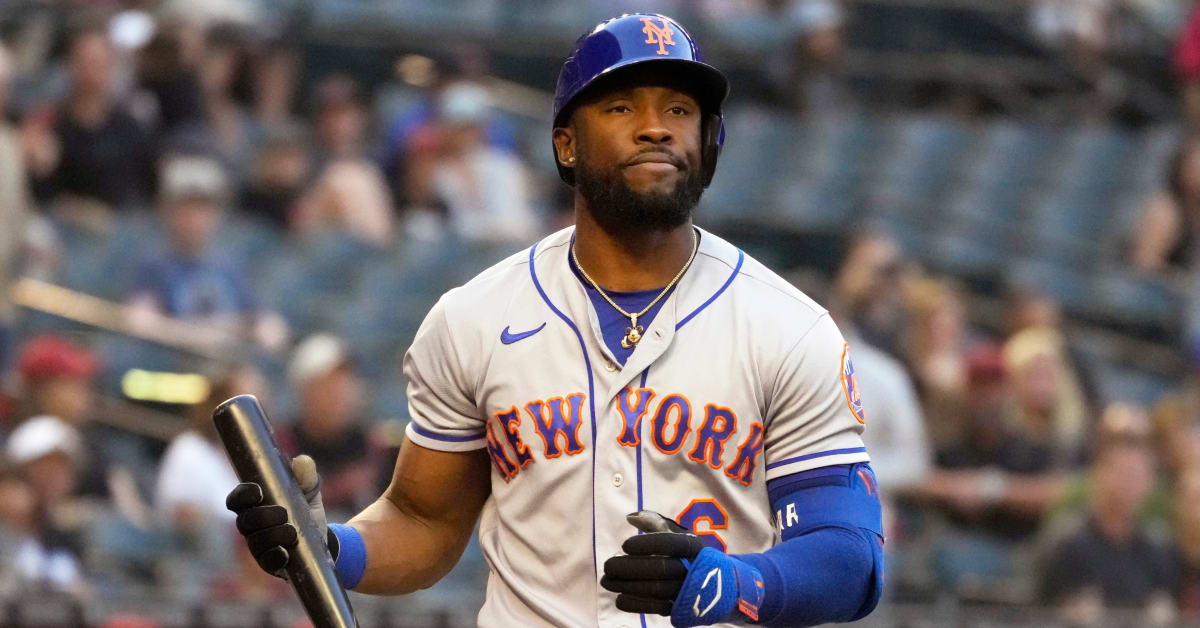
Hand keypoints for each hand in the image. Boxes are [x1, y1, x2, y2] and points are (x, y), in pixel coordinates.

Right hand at [225, 455, 332, 576]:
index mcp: (255, 504)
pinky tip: (287, 553)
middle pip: (245, 522)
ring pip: (256, 542)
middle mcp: (252, 526)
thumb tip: (302, 461)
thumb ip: (306, 475)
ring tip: (293, 532)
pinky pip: (267, 562)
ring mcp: (259, 546)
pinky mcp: (270, 563)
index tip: (258, 491)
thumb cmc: (306, 507)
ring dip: (274, 536)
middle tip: (284, 513)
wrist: (323, 536)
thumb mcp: (309, 489)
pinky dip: (276, 557)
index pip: (236, 499)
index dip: (242, 495)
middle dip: (263, 516)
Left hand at [601, 511, 763, 626]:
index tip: (624, 544)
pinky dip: (636, 604)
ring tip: (607, 580)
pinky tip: (619, 599)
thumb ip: (655, 523)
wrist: (723, 586)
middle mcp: (694, 568)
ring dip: (627, 586)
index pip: (672, 543)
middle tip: (607, 565)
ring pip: (656, 589)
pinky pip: (657, 608)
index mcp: (694, 547)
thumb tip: (630, 517)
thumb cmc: (693, 555)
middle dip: (629, 567)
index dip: (647, 544)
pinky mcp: (682, 609)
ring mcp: (688, 590)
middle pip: (660, 568)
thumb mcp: (680, 535)